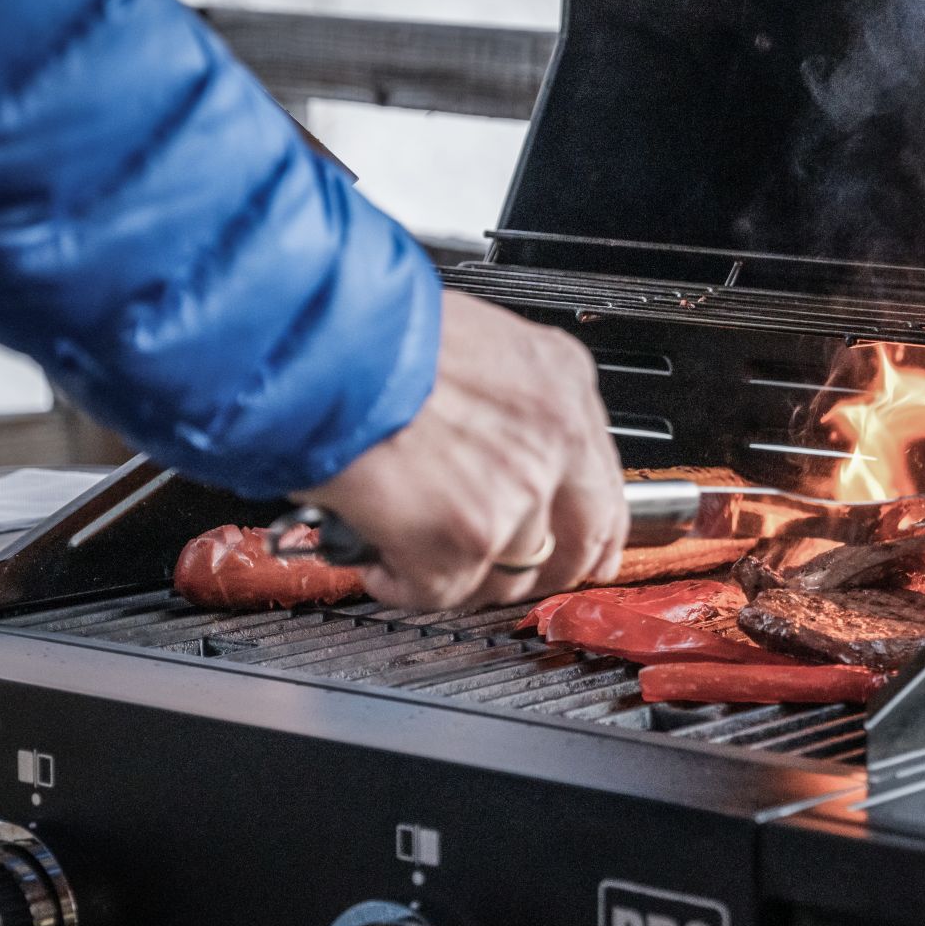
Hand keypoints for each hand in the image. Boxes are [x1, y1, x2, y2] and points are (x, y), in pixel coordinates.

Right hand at [295, 291, 627, 609]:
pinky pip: (445, 592)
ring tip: (414, 546)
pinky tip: (379, 554)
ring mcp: (520, 492)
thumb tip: (492, 447)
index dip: (592, 530)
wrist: (319, 344)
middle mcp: (555, 438)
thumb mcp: (470, 341)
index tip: (587, 550)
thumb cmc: (371, 333)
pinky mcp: (470, 538)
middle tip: (495, 571)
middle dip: (539, 569)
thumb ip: (502, 400)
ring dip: (461, 574)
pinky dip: (403, 583)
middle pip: (578, 541)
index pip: (604, 481)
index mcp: (560, 382)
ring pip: (510, 574)